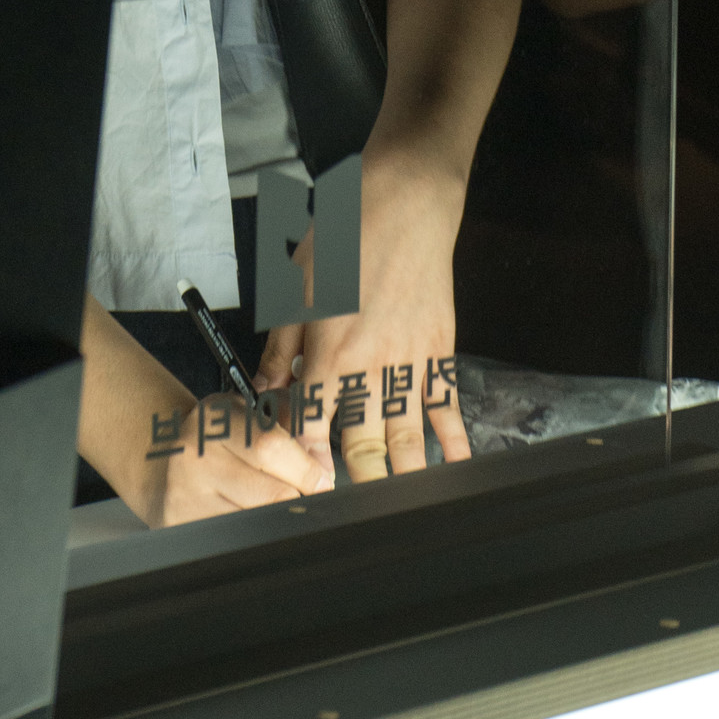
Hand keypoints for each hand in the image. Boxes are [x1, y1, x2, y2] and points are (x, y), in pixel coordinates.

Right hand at [78, 293, 333, 524]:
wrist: (156, 460)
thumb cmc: (211, 437)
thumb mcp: (243, 412)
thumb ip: (287, 422)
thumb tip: (324, 463)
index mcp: (214, 419)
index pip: (270, 446)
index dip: (305, 469)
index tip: (322, 480)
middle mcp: (195, 457)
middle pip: (270, 492)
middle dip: (298, 498)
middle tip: (306, 496)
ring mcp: (185, 496)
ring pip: (256, 521)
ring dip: (278, 518)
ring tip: (276, 504)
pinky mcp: (179, 527)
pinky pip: (234, 538)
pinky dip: (253, 533)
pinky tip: (250, 518)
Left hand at [253, 155, 468, 481]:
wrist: (404, 205)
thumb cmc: (344, 238)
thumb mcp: (293, 289)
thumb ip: (279, 349)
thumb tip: (263, 391)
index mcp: (329, 355)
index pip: (314, 429)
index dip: (306, 465)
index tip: (302, 488)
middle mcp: (371, 369)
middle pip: (363, 448)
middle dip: (356, 487)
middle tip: (349, 513)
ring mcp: (411, 364)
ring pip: (407, 441)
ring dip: (401, 479)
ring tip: (395, 513)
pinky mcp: (439, 353)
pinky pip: (447, 409)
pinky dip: (453, 444)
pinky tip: (454, 470)